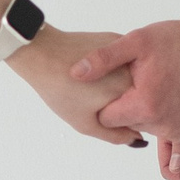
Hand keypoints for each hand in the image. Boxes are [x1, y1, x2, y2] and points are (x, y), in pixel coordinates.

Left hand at [11, 28, 149, 145]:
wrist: (42, 54)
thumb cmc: (60, 90)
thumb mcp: (85, 123)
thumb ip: (115, 135)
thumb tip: (137, 139)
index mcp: (128, 92)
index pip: (135, 117)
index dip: (114, 117)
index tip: (92, 108)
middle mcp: (134, 71)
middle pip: (134, 97)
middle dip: (116, 101)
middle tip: (87, 94)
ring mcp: (126, 53)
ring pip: (129, 79)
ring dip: (115, 84)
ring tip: (87, 82)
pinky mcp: (116, 39)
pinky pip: (121, 62)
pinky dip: (110, 68)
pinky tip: (89, 68)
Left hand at [71, 18, 179, 154]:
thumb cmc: (178, 39)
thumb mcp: (137, 41)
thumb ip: (103, 59)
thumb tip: (74, 73)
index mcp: (144, 104)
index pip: (108, 117)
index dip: (109, 99)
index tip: (118, 82)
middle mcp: (164, 124)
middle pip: (129, 123)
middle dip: (130, 105)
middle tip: (145, 79)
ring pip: (149, 127)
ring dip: (150, 111)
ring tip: (161, 84)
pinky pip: (170, 131)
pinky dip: (168, 117)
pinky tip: (173, 95)